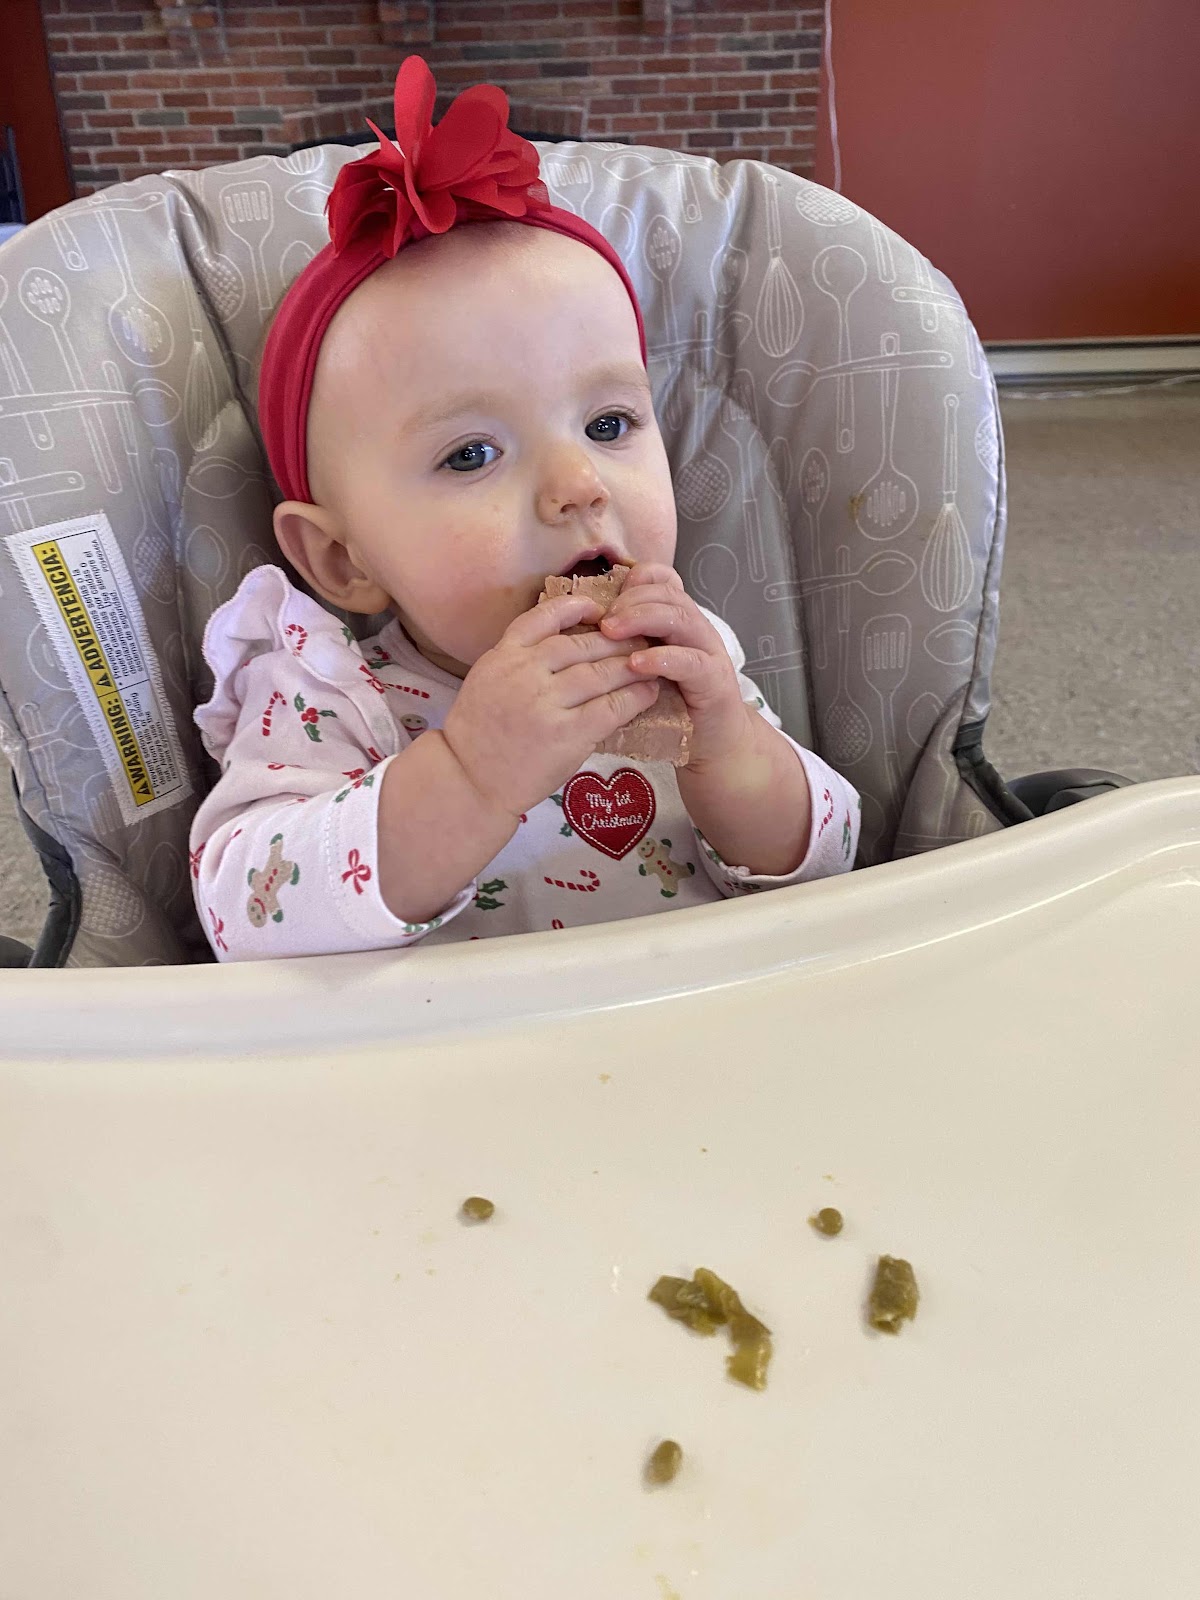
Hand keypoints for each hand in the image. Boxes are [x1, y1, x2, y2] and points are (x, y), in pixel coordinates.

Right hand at [440, 592, 659, 818]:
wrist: (469, 780)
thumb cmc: (479, 734)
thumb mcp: (486, 680)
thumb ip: (518, 659)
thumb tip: (563, 640)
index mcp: (503, 656)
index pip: (545, 617)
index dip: (577, 608)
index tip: (599, 611)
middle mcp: (524, 673)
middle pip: (582, 644)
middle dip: (617, 640)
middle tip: (640, 640)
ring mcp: (546, 703)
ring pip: (601, 673)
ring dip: (632, 666)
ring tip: (650, 664)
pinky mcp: (567, 735)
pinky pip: (611, 707)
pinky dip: (635, 697)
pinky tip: (648, 693)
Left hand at [598, 562, 754, 767]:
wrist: (711, 743)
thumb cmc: (670, 706)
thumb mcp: (644, 669)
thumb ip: (625, 646)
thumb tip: (580, 631)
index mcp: (678, 621)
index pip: (663, 580)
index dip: (637, 579)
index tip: (606, 596)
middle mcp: (696, 630)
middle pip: (668, 594)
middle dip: (631, 600)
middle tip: (601, 619)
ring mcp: (708, 653)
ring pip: (680, 619)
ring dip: (643, 619)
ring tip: (612, 631)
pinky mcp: (715, 682)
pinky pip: (691, 662)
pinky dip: (663, 659)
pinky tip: (637, 664)